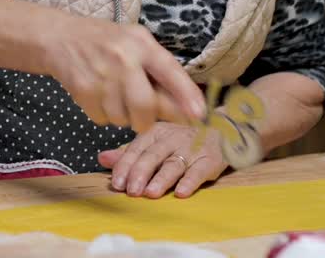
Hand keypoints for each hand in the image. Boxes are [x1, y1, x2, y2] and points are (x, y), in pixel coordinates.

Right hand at [43, 19, 204, 133]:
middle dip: (147, 119)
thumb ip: (161, 72)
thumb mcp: (135, 44)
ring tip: (114, 96)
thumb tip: (189, 108)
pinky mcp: (82, 89)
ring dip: (122, 116)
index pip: (169, 71)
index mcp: (141, 43)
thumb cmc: (105, 42)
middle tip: (142, 116)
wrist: (59, 38)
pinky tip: (98, 96)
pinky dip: (103, 115)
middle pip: (145, 106)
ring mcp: (101, 74)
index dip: (186, 95)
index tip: (199, 114)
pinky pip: (102, 119)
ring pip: (123, 117)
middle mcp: (122, 58)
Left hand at [97, 121, 226, 197]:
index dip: (125, 166)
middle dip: (140, 173)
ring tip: (150, 193)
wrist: (222, 130)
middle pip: (153, 155)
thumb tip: (102, 159)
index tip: (116, 183)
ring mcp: (191, 148)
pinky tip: (181, 192)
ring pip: (174, 164)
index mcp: (155, 132)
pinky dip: (190, 181)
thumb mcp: (155, 141)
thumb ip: (130, 152)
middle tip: (131, 191)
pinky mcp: (210, 159)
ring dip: (161, 179)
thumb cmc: (182, 140)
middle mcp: (172, 138)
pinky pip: (199, 171)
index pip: (136, 148)